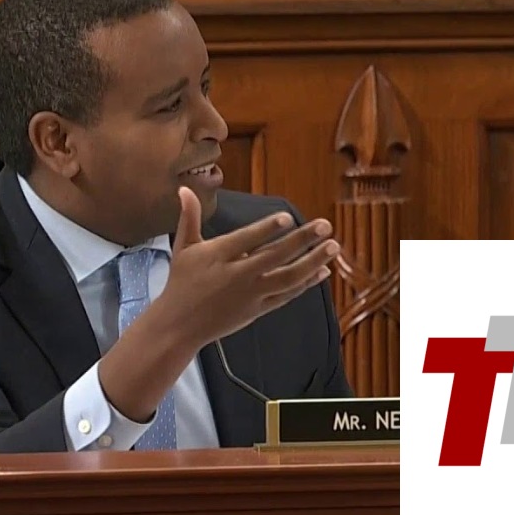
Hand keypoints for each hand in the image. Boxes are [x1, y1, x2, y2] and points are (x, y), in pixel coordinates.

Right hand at [152, 186, 338, 349]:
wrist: (180, 326)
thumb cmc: (182, 282)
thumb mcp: (183, 248)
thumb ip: (189, 216)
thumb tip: (184, 188)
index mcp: (217, 257)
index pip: (245, 240)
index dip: (266, 229)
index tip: (287, 217)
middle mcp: (236, 275)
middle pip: (274, 257)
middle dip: (301, 240)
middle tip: (324, 225)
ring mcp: (250, 294)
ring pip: (287, 278)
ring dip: (313, 262)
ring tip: (333, 246)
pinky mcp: (258, 309)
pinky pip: (287, 295)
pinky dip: (306, 283)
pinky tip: (322, 270)